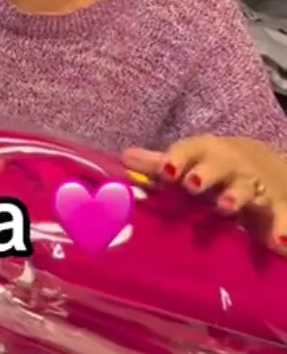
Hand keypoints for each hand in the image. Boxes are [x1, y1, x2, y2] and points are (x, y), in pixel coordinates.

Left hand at [123, 136, 286, 253]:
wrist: (268, 166)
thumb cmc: (214, 166)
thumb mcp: (190, 161)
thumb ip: (159, 164)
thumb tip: (124, 158)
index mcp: (206, 152)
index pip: (190, 150)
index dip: (177, 159)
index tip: (166, 171)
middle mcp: (230, 166)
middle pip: (219, 166)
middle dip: (205, 174)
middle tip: (192, 184)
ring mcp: (254, 187)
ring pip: (247, 190)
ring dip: (236, 197)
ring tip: (226, 207)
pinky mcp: (277, 208)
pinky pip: (282, 218)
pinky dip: (282, 230)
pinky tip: (279, 243)